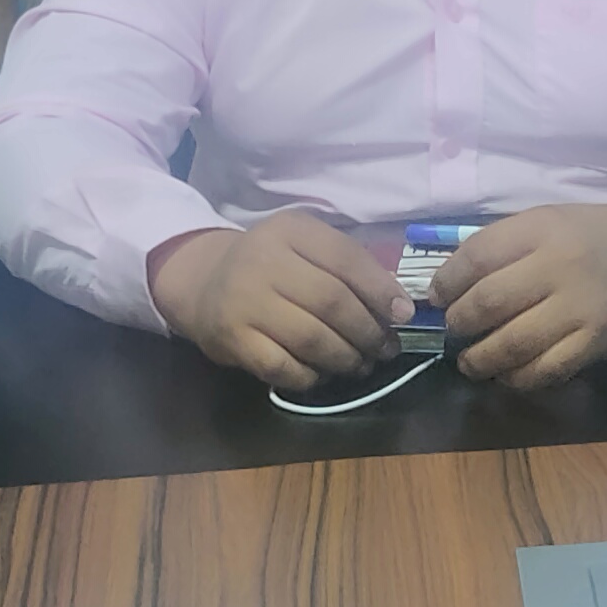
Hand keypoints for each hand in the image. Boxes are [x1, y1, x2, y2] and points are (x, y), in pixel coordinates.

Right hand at [151, 212, 402, 388]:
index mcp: (289, 230)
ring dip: (346, 358)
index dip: (380, 291)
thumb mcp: (306, 247)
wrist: (203, 282)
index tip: (402, 315)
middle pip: (332, 302)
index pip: (345, 259)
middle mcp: (263, 261)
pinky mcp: (232, 340)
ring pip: (312, 339)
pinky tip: (323, 373)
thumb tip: (398, 309)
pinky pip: (284, 368)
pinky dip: (312, 376)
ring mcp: (244, 302)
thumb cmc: (271, 265)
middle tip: (385, 348)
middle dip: (368, 331)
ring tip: (361, 363)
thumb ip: (351, 267)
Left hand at [436, 202, 606, 389]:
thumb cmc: (599, 236)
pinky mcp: (597, 341)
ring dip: (480, 359)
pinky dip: (518, 378)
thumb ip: (505, 246)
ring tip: (470, 362)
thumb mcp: (551, 221)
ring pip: (513, 343)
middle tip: (452, 331)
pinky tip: (507, 374)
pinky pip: (546, 369)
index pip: (476, 256)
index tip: (437, 297)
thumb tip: (450, 284)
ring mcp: (581, 307)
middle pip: (489, 302)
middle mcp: (560, 266)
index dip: (446, 281)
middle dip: (458, 323)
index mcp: (542, 228)